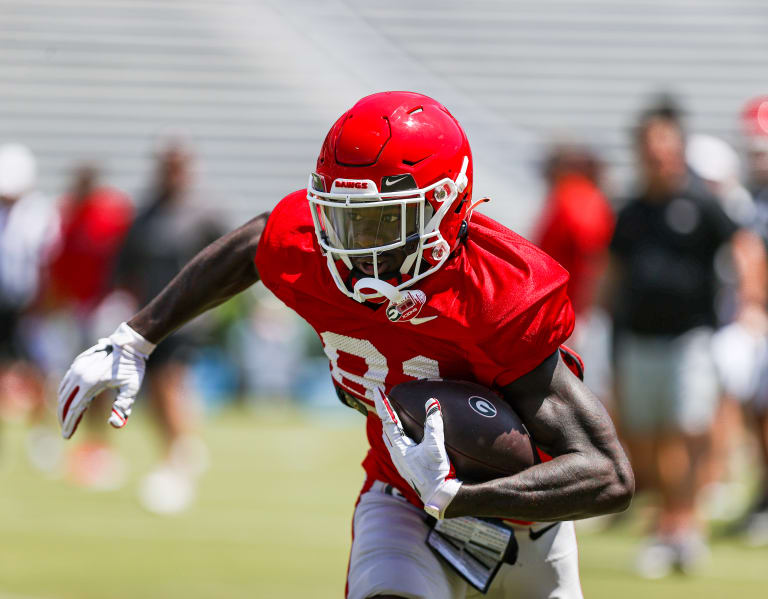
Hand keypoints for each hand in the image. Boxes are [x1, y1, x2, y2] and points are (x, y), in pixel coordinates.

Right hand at [57, 322, 155, 438]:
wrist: (130, 343)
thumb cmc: (132, 367)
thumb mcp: (131, 388)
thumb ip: (122, 407)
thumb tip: (114, 425)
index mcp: (91, 382)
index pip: (75, 409)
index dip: (70, 424)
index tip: (67, 437)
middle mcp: (80, 374)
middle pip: (66, 401)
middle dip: (64, 418)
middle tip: (67, 432)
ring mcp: (77, 366)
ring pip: (63, 391)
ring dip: (63, 406)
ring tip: (67, 419)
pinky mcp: (78, 362)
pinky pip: (67, 381)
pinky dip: (65, 393)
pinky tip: (69, 402)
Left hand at [374, 387, 461, 518]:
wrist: (440, 497)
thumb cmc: (436, 472)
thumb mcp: (435, 446)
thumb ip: (433, 423)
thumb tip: (432, 402)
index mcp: (399, 448)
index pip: (388, 420)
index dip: (383, 404)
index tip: (377, 390)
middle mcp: (397, 455)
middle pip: (386, 429)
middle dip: (385, 414)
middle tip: (383, 400)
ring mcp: (401, 462)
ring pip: (391, 439)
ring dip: (390, 425)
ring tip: (390, 416)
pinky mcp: (408, 467)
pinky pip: (398, 447)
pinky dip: (397, 436)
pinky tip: (403, 438)